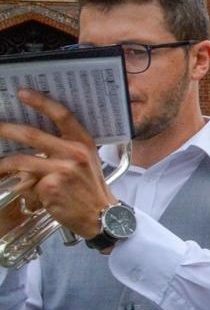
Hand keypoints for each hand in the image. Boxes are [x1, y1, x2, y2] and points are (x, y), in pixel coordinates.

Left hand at [0, 90, 116, 239]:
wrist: (101, 216)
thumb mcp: (85, 162)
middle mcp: (74, 153)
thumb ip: (63, 149)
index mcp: (83, 142)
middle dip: (6, 129)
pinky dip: (21, 188)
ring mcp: (62, 170)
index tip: (22, 93)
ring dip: (1, 163)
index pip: (62, 115)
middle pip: (32, 135)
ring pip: (20, 160)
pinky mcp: (51, 187)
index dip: (41, 102)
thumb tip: (30, 141)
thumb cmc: (89, 188)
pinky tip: (26, 193)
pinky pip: (25, 183)